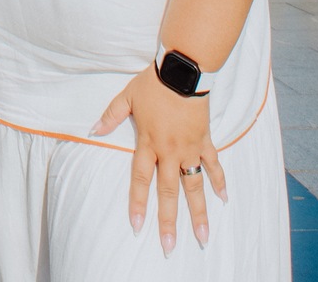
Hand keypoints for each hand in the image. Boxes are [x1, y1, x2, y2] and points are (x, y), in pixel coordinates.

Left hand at [92, 64, 225, 254]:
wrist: (182, 71)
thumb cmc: (153, 83)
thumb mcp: (127, 97)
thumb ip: (111, 116)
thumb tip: (93, 130)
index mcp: (149, 143)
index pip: (140, 179)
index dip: (138, 203)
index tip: (137, 226)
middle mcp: (169, 151)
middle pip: (168, 192)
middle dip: (168, 221)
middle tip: (169, 246)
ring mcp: (189, 148)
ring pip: (194, 185)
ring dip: (198, 211)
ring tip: (202, 235)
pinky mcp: (205, 140)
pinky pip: (213, 164)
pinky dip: (219, 180)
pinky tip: (224, 199)